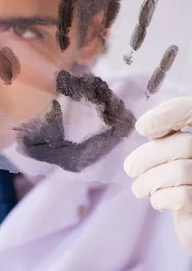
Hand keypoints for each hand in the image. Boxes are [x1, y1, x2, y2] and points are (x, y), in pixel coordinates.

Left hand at [124, 97, 191, 251]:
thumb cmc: (182, 184)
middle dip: (148, 157)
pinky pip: (182, 196)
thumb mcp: (174, 155)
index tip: (142, 128)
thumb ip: (167, 138)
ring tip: (139, 188)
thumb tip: (145, 127)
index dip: (170, 113)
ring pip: (180, 170)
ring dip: (149, 181)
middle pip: (184, 143)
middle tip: (130, 170)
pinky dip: (161, 198)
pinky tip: (158, 201)